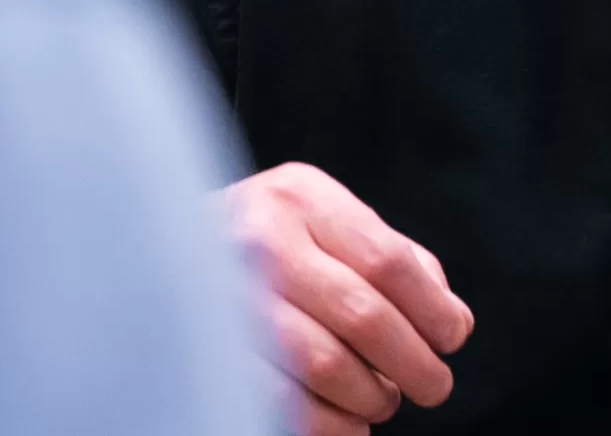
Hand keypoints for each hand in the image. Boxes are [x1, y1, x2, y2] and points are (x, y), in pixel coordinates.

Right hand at [224, 163, 473, 434]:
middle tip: (433, 385)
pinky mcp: (206, 353)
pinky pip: (286, 403)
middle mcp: (258, 239)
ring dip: (372, 397)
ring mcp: (226, 297)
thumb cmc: (267, 246)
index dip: (433, 310)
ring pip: (326, 365)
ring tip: (382, 400)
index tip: (452, 338)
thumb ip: (390, 257)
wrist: (158, 254)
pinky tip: (348, 423)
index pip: (389, 261)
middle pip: (364, 315)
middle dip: (414, 363)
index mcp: (299, 196)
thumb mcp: (323, 221)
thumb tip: (450, 320)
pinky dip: (332, 425)